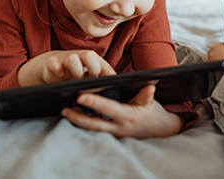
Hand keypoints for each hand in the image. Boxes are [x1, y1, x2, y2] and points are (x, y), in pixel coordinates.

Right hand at [17, 50, 115, 86]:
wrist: (52, 66)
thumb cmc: (76, 75)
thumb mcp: (90, 80)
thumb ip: (100, 85)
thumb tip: (113, 98)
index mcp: (95, 63)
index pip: (105, 69)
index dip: (107, 78)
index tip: (107, 86)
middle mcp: (82, 58)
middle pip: (91, 57)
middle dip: (92, 69)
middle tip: (89, 81)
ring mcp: (66, 60)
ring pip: (73, 59)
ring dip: (75, 69)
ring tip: (74, 79)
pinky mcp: (52, 63)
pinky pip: (53, 63)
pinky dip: (56, 67)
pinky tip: (59, 73)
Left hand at [61, 85, 183, 138]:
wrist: (160, 131)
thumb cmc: (154, 113)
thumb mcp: (152, 103)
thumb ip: (147, 95)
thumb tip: (150, 87)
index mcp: (127, 115)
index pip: (107, 108)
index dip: (93, 102)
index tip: (80, 96)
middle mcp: (119, 127)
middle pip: (94, 123)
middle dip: (77, 117)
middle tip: (64, 109)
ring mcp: (115, 134)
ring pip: (92, 130)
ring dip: (78, 122)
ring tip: (66, 112)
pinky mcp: (112, 137)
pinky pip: (96, 132)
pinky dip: (85, 126)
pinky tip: (76, 118)